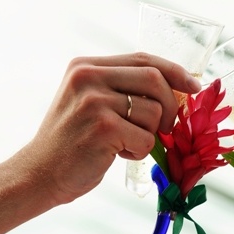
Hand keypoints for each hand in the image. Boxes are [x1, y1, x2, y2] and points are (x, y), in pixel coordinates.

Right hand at [18, 53, 200, 204]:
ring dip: (149, 135)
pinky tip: (116, 155)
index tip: (193, 87)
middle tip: (165, 127)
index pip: (143, 58)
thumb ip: (123, 89)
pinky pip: (146, 138)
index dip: (174, 72)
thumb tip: (178, 90)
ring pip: (154, 112)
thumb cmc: (72, 143)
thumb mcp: (90, 102)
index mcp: (86, 66)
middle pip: (154, 79)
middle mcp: (88, 77)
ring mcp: (94, 101)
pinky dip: (139, 152)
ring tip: (124, 144)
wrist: (39, 174)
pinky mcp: (102, 127)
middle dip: (171, 106)